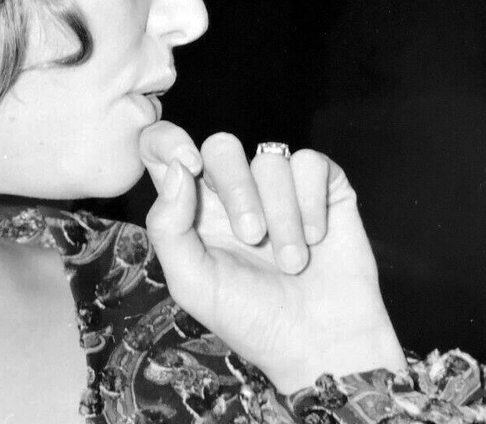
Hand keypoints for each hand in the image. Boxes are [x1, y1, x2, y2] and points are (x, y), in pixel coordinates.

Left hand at [141, 122, 404, 392]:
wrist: (321, 346)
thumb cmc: (250, 318)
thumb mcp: (192, 282)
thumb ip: (168, 225)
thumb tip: (177, 168)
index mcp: (192, 206)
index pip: (163, 148)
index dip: (166, 140)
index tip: (188, 164)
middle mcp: (232, 188)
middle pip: (221, 147)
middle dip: (237, 189)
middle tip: (252, 237)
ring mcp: (278, 185)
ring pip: (269, 158)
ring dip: (281, 214)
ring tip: (291, 262)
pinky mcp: (322, 186)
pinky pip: (309, 163)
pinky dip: (311, 202)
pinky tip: (315, 238)